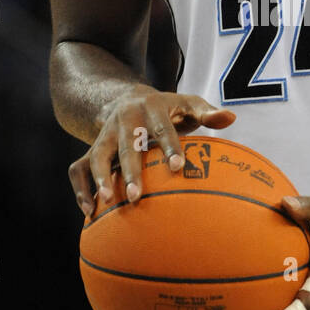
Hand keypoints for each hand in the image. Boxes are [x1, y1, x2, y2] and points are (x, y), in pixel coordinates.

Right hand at [69, 86, 234, 216]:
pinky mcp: (92, 147)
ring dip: (100, 178)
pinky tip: (90, 212)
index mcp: (151, 107)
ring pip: (98, 155)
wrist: (126, 97)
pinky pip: (79, 168)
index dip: (170, 147)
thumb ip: (208, 112)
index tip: (178, 168)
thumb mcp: (187, 104)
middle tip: (137, 197)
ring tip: (107, 202)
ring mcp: (106, 134)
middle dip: (131, 171)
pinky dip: (80, 189)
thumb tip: (230, 117)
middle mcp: (125, 119)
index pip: (162, 129)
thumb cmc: (167, 109)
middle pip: (127, 145)